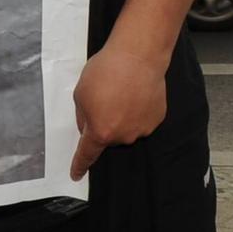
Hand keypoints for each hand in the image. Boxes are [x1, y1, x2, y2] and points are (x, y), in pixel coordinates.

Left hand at [69, 45, 167, 180]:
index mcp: (100, 132)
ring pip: (125, 130)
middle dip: (103, 123)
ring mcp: (142, 129)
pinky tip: (136, 93)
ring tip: (122, 92)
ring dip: (121, 117)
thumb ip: (82, 117)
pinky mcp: (156, 119)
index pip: (88, 155)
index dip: (80, 166)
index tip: (76, 175)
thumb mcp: (81, 94)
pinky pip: (141, 121)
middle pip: (108, 137)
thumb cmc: (106, 71)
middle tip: (104, 98)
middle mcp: (123, 136)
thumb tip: (88, 127)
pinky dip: (136, 111)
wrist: (138, 57)